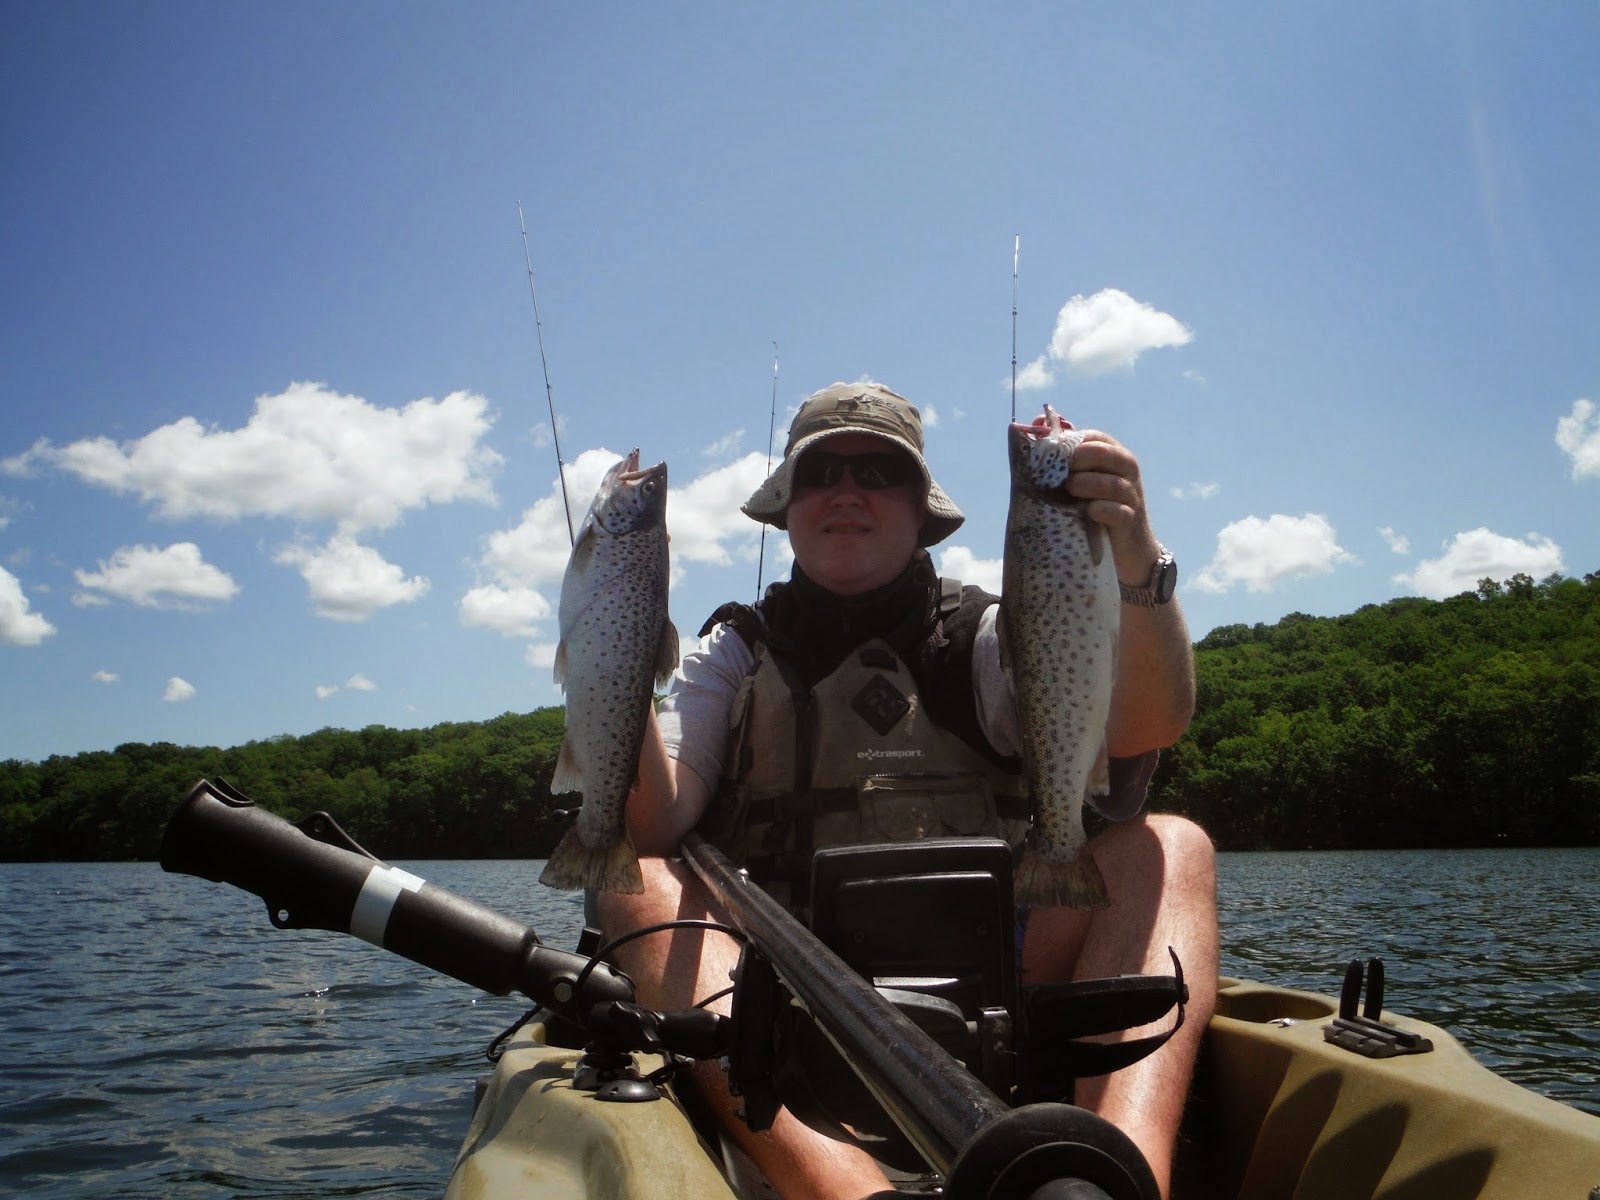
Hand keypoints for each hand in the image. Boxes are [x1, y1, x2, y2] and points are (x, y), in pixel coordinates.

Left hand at [1066, 431, 1162, 581]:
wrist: (1127, 549)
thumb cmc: (1096, 508)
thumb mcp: (1082, 480)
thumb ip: (1065, 456)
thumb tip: (1037, 423)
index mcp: (1115, 456)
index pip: (1096, 437)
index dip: (1072, 442)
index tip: (1051, 453)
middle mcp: (1127, 472)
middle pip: (1105, 454)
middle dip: (1079, 459)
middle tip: (1061, 473)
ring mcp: (1131, 496)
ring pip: (1112, 483)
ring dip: (1086, 484)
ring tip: (1070, 490)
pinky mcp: (1130, 521)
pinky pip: (1117, 511)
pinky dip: (1100, 510)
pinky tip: (1088, 512)